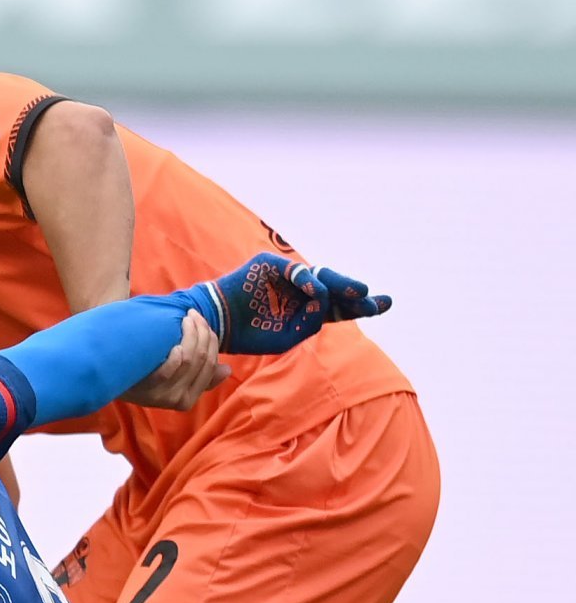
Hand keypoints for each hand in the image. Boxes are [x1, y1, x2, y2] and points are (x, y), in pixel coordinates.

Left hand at [122, 310, 231, 409]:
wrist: (109, 382)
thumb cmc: (141, 377)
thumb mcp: (172, 380)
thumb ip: (199, 376)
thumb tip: (226, 370)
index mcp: (189, 398)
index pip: (211, 364)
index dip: (210, 340)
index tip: (202, 321)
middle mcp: (180, 400)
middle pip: (202, 359)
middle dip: (202, 332)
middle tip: (192, 314)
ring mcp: (164, 396)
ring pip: (190, 359)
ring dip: (190, 333)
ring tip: (183, 318)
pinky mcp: (150, 390)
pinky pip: (173, 365)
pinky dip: (176, 350)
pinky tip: (172, 339)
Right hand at [186, 252, 390, 355]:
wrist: (216, 323)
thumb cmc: (249, 334)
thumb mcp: (285, 337)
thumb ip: (308, 324)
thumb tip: (323, 305)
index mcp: (306, 309)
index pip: (340, 306)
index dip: (361, 305)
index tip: (385, 304)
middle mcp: (300, 290)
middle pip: (335, 288)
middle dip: (356, 294)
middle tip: (375, 299)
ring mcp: (286, 276)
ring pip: (319, 276)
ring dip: (339, 284)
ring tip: (359, 292)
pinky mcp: (269, 265)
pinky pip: (293, 270)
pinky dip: (305, 280)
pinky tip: (317, 290)